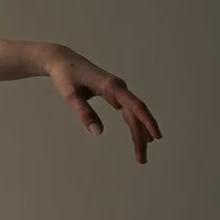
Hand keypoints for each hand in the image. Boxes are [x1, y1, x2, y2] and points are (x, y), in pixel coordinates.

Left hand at [45, 44, 161, 163]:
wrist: (63, 60)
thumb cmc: (66, 76)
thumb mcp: (70, 95)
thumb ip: (84, 112)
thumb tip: (98, 133)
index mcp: (111, 87)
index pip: (135, 105)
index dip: (147, 121)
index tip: (156, 136)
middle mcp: (118, 88)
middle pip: (136, 115)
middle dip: (141, 137)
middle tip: (141, 160)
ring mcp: (118, 91)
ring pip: (134, 115)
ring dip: (139, 133)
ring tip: (141, 155)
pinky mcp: (114, 94)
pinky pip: (129, 112)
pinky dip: (134, 125)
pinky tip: (140, 136)